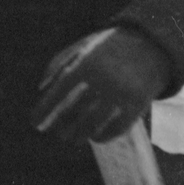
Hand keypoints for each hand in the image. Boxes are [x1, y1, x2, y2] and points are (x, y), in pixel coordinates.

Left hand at [31, 27, 169, 143]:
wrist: (149, 47)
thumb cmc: (105, 50)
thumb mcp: (80, 48)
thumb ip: (57, 65)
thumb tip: (41, 89)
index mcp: (86, 64)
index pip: (59, 92)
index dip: (45, 109)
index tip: (34, 123)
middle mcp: (103, 79)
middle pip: (76, 111)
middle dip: (62, 125)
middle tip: (56, 132)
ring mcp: (121, 94)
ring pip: (94, 123)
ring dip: (80, 135)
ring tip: (72, 138)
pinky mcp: (138, 105)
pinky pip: (117, 128)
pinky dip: (104, 136)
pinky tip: (95, 138)